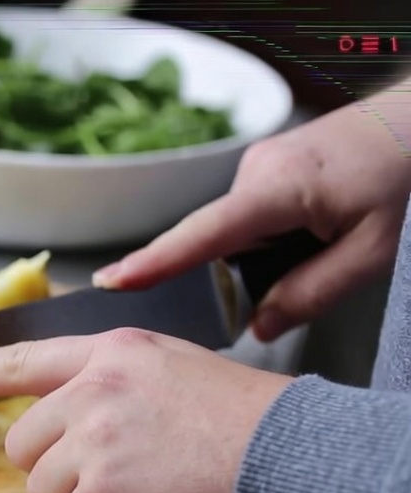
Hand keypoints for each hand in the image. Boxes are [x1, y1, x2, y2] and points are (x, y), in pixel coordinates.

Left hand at [0, 328, 293, 492]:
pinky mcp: (104, 492)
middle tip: (118, 478)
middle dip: (57, 473)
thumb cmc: (244, 424)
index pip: (20, 359)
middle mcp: (93, 390)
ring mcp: (95, 439)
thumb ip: (112, 385)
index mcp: (110, 352)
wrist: (291, 460)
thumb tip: (67, 424)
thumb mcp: (172, 372)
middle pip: (25, 446)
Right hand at [92, 98, 410, 341]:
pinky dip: (275, 235)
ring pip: (239, 231)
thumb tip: (260, 327)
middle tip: (307, 269)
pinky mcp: (269, 167)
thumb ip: (310, 294)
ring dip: (269, 251)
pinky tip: (320, 228)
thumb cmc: (405, 176)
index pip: (201, 234)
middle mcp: (255, 171)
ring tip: (329, 239)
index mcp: (276, 188)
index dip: (153, 262)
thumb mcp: (371, 252)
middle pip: (218, 240)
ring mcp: (259, 165)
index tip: (111, 281)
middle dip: (243, 271)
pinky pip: (253, 215)